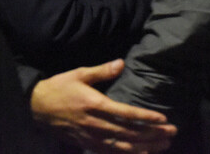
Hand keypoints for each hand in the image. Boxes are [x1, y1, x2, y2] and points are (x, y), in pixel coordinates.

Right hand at [30, 59, 175, 152]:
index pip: (125, 114)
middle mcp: (95, 124)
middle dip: (152, 134)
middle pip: (129, 132)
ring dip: (145, 147)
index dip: (145, 118)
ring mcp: (91, 137)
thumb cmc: (60, 87)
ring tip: (163, 145)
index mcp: (94, 104)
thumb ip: (102, 71)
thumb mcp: (79, 73)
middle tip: (172, 132)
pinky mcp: (87, 144)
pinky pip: (111, 153)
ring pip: (123, 146)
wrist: (37, 107)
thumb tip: (121, 63)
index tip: (163, 119)